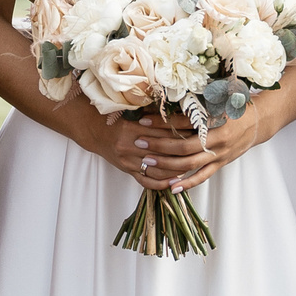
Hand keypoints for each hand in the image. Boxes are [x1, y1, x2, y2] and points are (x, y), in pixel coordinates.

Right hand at [79, 106, 210, 188]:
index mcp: (131, 129)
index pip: (163, 132)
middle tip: (201, 148)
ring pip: (157, 169)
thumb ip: (153, 115)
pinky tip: (175, 181)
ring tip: (192, 166)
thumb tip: (180, 113)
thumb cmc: (115, 118)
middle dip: (183, 150)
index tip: (197, 130)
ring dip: (175, 169)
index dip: (181, 131)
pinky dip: (162, 183)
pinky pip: (147, 181)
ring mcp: (128, 162)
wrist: (94, 130)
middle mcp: (129, 147)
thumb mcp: (132, 112)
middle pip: (162, 152)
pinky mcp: (128, 171)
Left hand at [151, 103, 265, 193]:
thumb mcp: (217, 99)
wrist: (257, 122)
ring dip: (166, 165)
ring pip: (189, 164)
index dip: (162, 122)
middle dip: (159, 146)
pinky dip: (186, 183)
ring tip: (146, 162)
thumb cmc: (233, 107)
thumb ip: (195, 101)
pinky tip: (170, 186)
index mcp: (215, 120)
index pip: (183, 122)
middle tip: (139, 143)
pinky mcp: (220, 164)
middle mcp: (217, 139)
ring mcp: (219, 154)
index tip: (142, 120)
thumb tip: (165, 98)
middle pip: (183, 146)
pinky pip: (202, 177)